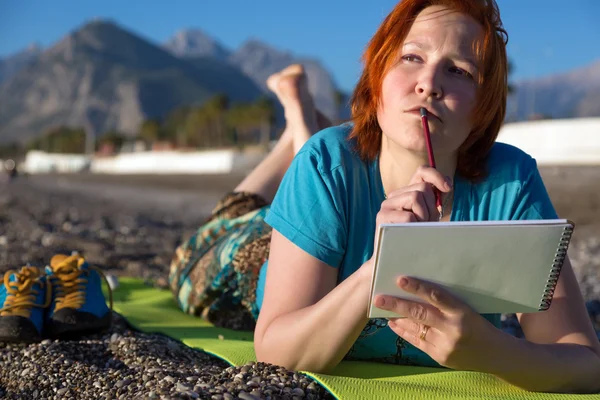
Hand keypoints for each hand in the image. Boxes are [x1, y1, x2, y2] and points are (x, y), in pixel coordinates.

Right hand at [360, 166, 451, 280]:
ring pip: (415, 197)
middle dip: (431, 207)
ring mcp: (386, 206)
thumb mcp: (429, 217)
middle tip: (426, 224)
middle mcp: (394, 196)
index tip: (448, 188)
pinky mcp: (382, 218)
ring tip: (418, 229)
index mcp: (405, 192)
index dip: (436, 176)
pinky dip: (416, 226)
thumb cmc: (416, 239)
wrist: (395, 261)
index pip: (421, 172)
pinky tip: (411, 234)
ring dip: (424, 216)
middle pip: (422, 188)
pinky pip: (408, 216)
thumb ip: (434, 200)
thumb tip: (446, 185)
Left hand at [374, 276, 499, 370]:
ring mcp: (445, 345)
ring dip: (396, 318)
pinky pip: (416, 342)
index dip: (418, 287)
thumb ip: (446, 301)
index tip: (401, 279)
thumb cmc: (478, 324)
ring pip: (415, 328)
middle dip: (397, 305)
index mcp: (463, 312)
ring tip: (381, 308)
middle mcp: (453, 328)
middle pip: (420, 314)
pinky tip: (392, 323)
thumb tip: (418, 288)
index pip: (437, 296)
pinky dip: (403, 331)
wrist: (495, 355)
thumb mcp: (468, 309)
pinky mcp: (439, 357)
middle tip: (378, 298)